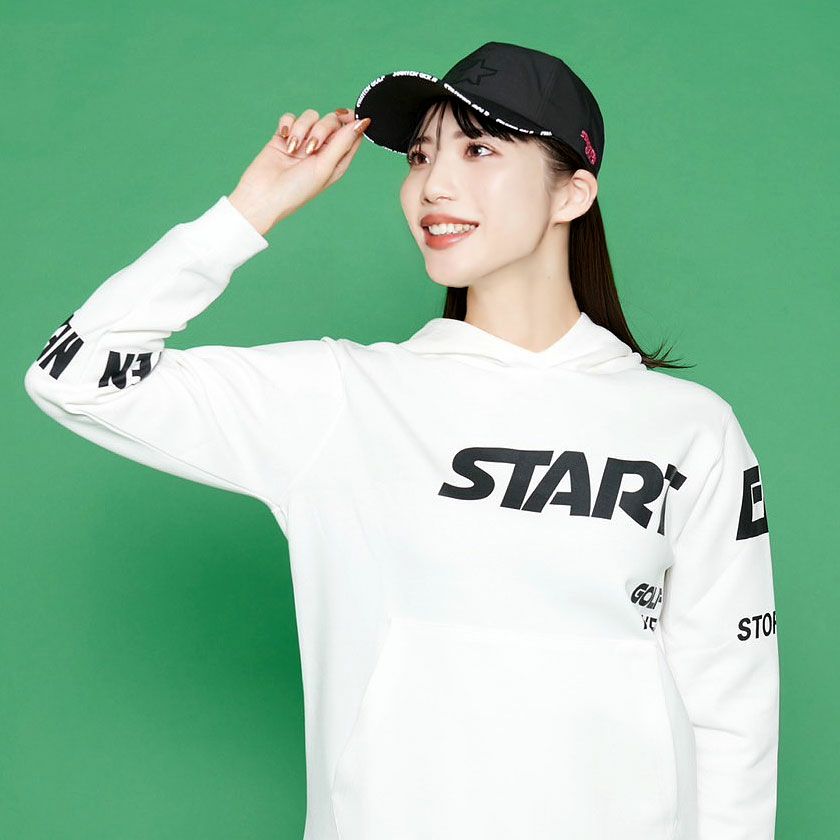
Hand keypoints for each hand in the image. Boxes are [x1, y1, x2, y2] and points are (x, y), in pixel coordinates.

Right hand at [228, 108, 370, 235]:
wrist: (263, 195)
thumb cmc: (297, 190)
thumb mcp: (325, 167)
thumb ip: (343, 142)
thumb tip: (363, 122)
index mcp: (337, 160)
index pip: (351, 133)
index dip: (350, 121)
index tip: (343, 117)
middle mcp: (323, 150)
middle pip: (331, 121)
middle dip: (321, 129)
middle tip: (311, 148)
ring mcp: (303, 142)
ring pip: (310, 116)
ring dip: (302, 130)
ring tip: (293, 149)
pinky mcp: (286, 137)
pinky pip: (291, 117)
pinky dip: (288, 125)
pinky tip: (284, 139)